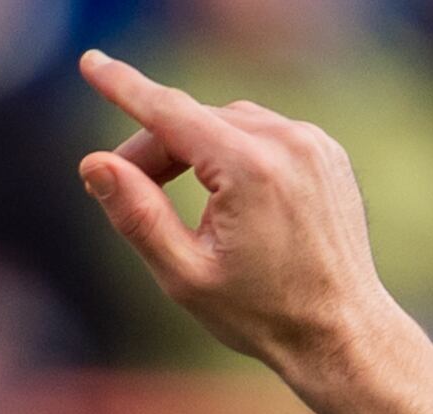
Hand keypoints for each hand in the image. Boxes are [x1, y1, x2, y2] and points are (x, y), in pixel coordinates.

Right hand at [75, 50, 406, 383]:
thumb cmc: (261, 313)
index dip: (123, 88)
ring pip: (228, 122)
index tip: (91, 63)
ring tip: (173, 198)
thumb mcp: (186, 275)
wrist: (341, 330)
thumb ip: (137, 215)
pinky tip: (222, 193)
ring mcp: (312, 143)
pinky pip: (263, 131)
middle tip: (123, 187)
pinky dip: (232, 149)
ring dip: (192, 147)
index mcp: (250, 170)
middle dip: (153, 147)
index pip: (170, 113)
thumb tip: (93, 165)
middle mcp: (287, 142)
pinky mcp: (326, 151)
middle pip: (196, 120)